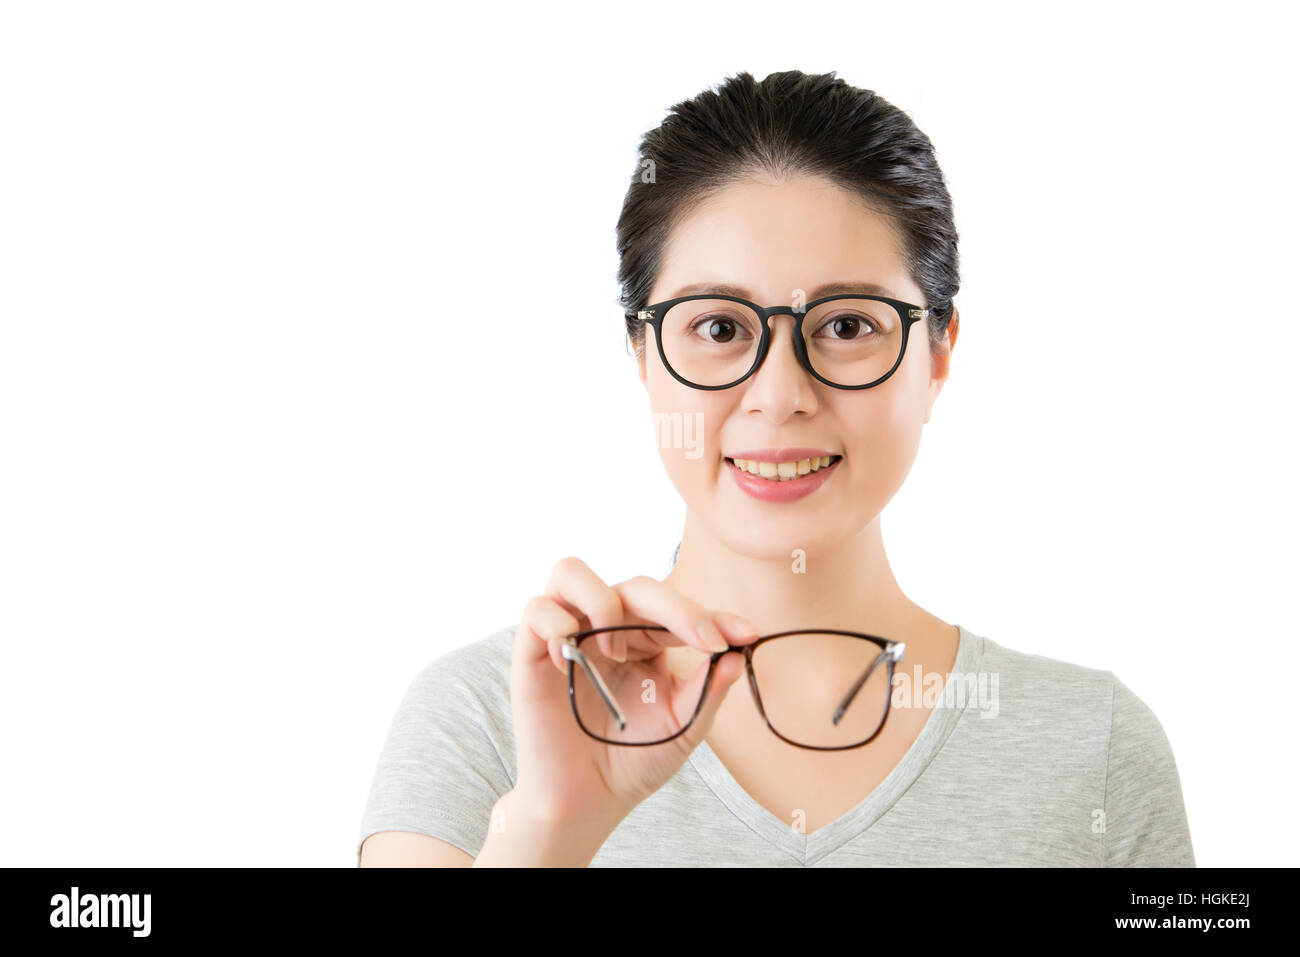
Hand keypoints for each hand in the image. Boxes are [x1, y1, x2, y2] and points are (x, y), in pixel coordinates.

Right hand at [506, 557, 757, 837]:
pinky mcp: (532, 652)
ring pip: (572, 571)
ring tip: (617, 652)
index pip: (679, 610)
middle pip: (637, 586)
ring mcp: (568, 636)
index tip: (746, 635)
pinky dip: (557, 622)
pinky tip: (571, 657)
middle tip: (706, 640)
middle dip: (679, 607)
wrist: (586, 802)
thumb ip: (707, 690)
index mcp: (645, 640)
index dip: (714, 617)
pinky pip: (537, 609)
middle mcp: (606, 628)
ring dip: (605, 602)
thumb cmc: (632, 761)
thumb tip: (736, 655)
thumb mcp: (682, 727)